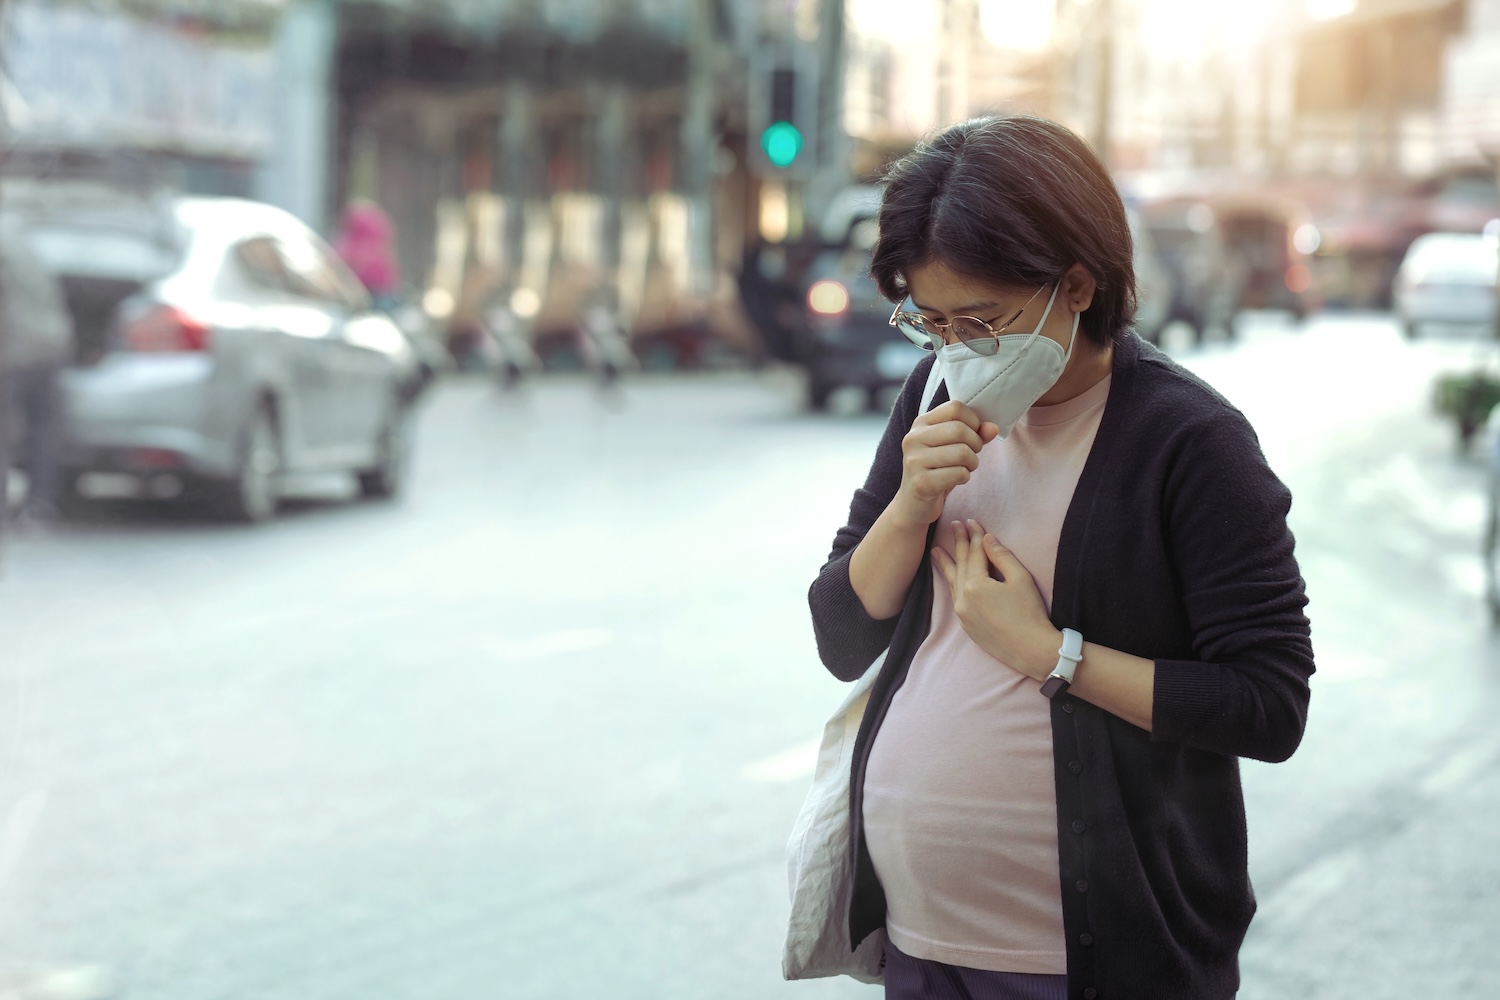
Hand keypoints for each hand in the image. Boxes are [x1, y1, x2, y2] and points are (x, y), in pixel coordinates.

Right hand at [890, 401, 999, 528]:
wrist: (913, 504)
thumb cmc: (936, 470)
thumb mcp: (952, 446)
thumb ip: (974, 433)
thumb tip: (992, 428)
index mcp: (920, 423)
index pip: (955, 408)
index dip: (973, 421)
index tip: (972, 434)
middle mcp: (913, 439)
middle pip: (960, 429)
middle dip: (975, 444)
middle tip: (971, 456)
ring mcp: (914, 461)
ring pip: (962, 452)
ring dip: (972, 463)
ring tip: (964, 468)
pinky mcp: (921, 482)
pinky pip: (959, 474)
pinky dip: (964, 477)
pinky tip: (955, 480)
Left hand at [932, 519, 1060, 679]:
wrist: (1031, 650)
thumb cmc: (1030, 614)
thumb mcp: (1020, 579)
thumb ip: (1002, 556)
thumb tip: (987, 538)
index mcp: (976, 585)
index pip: (975, 554)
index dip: (975, 536)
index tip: (972, 520)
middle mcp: (963, 599)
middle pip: (961, 565)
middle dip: (959, 543)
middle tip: (953, 525)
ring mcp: (962, 614)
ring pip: (953, 583)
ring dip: (946, 564)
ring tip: (936, 550)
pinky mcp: (966, 626)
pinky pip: (955, 599)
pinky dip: (952, 585)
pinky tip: (951, 579)